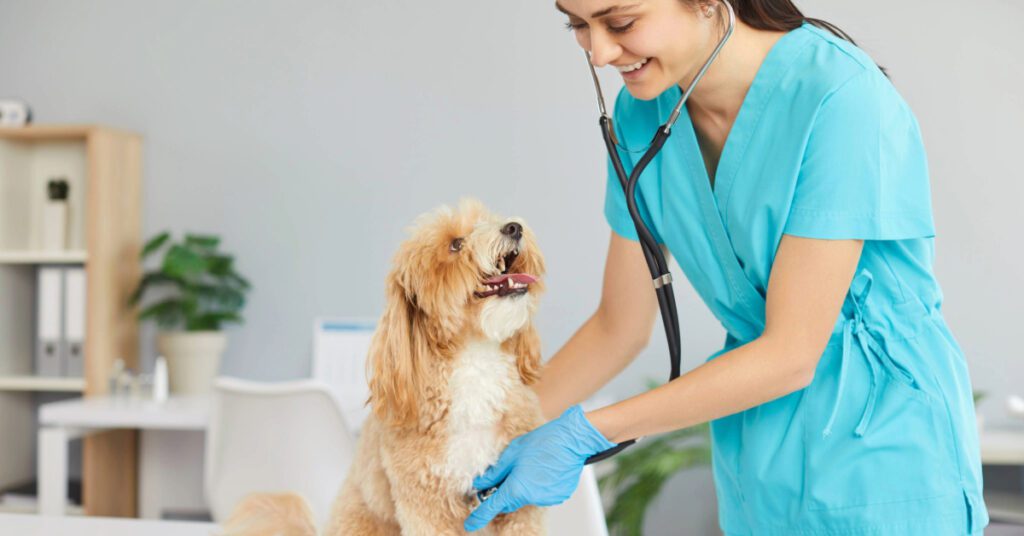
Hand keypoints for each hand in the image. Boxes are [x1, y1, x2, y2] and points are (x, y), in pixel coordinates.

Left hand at [463, 405, 616, 531]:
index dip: (479, 516)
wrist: (572, 440)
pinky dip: (540, 485)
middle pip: (511, 500)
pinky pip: (543, 494)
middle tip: (510, 472)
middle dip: (506, 490)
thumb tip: (481, 484)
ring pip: (528, 496)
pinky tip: (546, 469)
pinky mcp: (559, 496)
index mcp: (517, 487)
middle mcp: (533, 498)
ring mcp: (547, 499)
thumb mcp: (512, 453)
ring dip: (525, 486)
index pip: (493, 507)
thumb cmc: (543, 442)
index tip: (470, 524)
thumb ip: (495, 472)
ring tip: (534, 465)